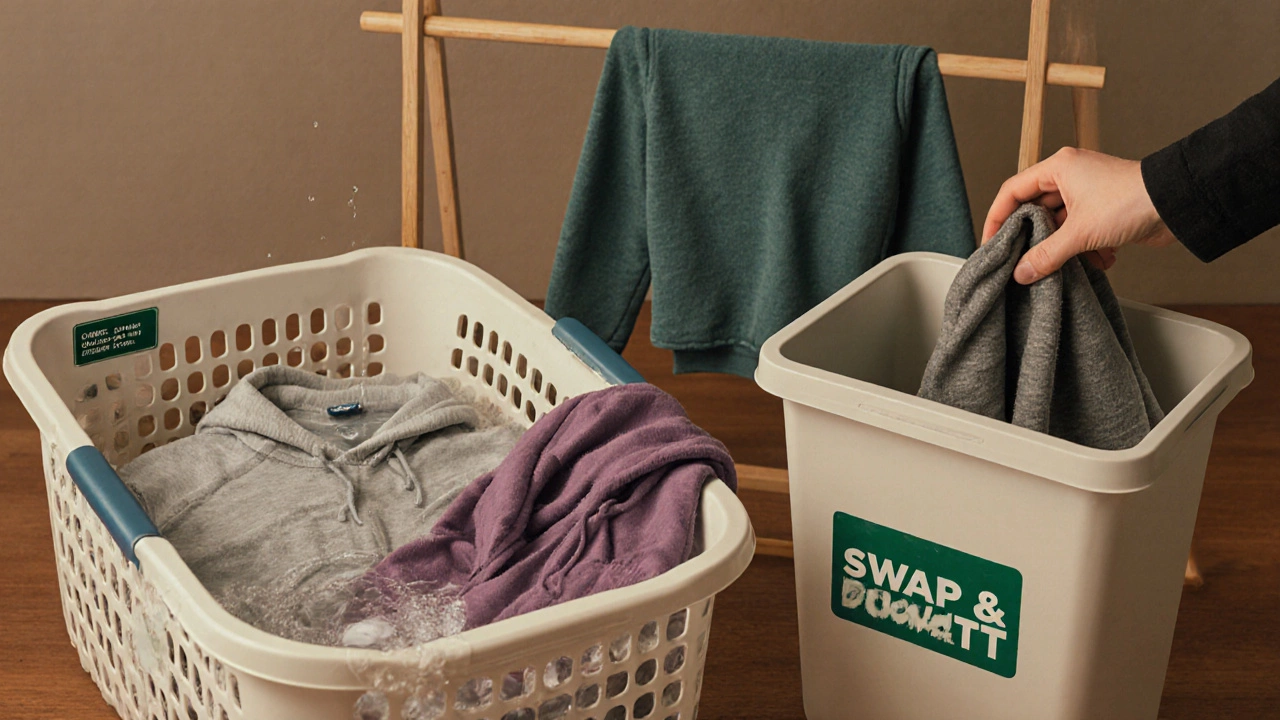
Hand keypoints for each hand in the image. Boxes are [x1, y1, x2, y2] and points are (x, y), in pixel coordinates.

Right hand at [982, 147, 1177, 283]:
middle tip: (1022, 260)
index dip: (996, 217)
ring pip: (1059, 224)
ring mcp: (1088, 193)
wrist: (1178, 203)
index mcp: (1058, 168)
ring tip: (1067, 265)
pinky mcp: (1104, 210)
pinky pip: (1081, 231)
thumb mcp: (1080, 233)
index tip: (990, 242)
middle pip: (1035, 210)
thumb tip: (1022, 273)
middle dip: (1033, 238)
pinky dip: (1086, 249)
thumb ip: (1046, 255)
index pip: (1012, 191)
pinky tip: (1099, 261)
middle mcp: (1070, 177)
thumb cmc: (1131, 201)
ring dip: (1063, 248)